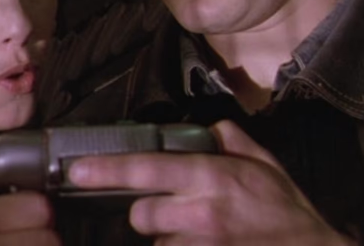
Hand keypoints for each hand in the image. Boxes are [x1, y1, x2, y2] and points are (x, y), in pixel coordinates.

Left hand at [68, 120, 355, 245]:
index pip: (146, 169)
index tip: (77, 170)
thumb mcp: (264, 164)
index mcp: (211, 176)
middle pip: (140, 215)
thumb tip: (206, 129)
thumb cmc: (287, 211)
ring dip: (169, 240)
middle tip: (171, 212)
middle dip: (148, 214)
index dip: (106, 170)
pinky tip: (205, 245)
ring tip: (197, 235)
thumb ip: (230, 139)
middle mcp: (201, 213)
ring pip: (157, 243)